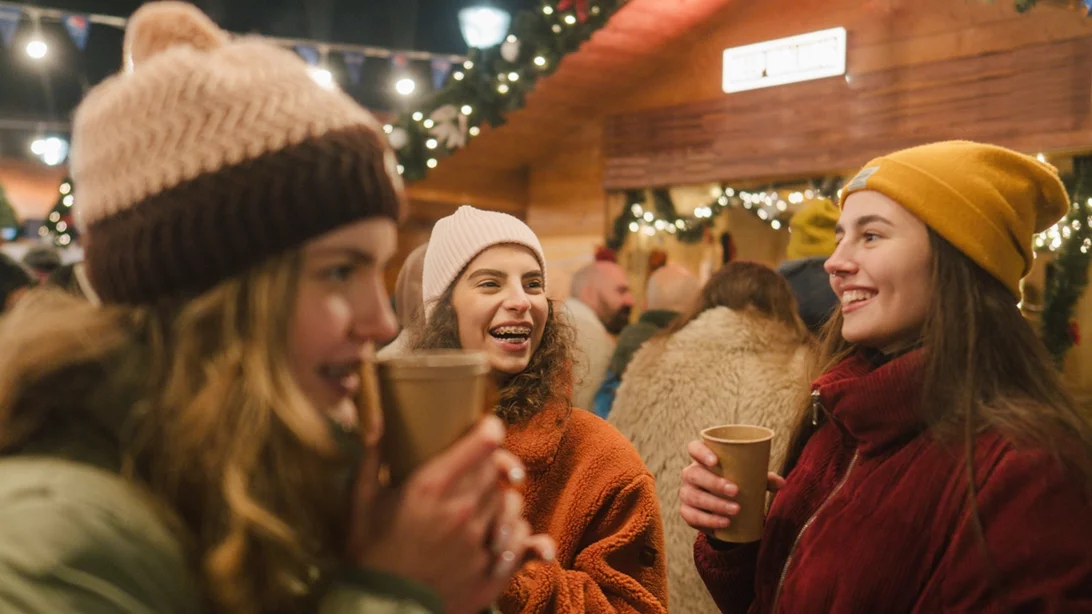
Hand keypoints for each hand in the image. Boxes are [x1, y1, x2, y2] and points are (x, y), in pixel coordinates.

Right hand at [347, 416, 542, 612]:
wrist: (382, 610)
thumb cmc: (369, 554)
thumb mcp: (362, 502)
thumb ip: (372, 457)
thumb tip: (376, 418)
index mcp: (431, 487)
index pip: (482, 443)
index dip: (490, 428)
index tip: (488, 427)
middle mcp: (462, 511)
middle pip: (498, 470)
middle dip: (492, 465)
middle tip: (480, 468)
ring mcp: (480, 542)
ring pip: (512, 502)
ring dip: (503, 497)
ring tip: (488, 502)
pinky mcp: (492, 571)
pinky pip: (522, 541)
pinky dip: (519, 534)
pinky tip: (507, 531)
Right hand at [679, 440, 784, 534]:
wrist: (724, 510)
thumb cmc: (736, 485)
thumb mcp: (749, 479)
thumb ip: (764, 478)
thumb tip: (782, 483)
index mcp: (703, 460)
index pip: (694, 448)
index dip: (701, 452)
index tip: (715, 461)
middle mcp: (690, 474)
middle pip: (694, 474)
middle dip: (714, 483)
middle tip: (735, 491)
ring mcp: (686, 493)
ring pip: (692, 496)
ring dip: (714, 504)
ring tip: (735, 510)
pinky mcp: (687, 512)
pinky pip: (692, 516)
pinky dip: (708, 520)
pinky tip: (724, 522)